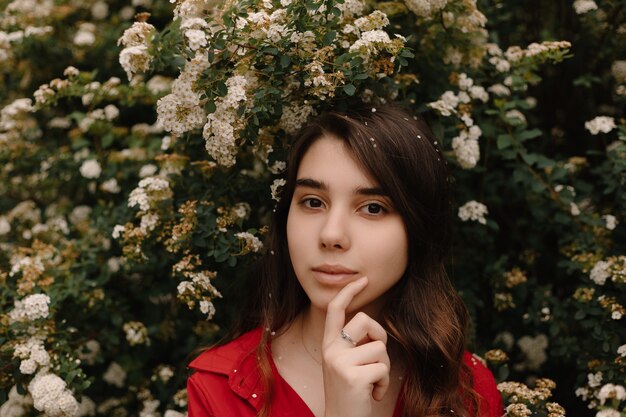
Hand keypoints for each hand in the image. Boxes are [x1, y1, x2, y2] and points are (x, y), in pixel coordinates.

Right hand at [322, 277, 390, 416]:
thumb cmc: (349, 393)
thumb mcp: (344, 364)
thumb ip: (352, 344)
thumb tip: (371, 325)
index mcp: (329, 344)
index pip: (336, 309)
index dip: (349, 292)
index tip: (362, 280)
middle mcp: (331, 350)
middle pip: (365, 320)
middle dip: (380, 336)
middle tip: (376, 358)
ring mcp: (340, 363)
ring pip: (380, 348)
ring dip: (383, 368)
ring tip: (371, 383)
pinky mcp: (353, 377)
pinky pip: (383, 369)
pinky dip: (384, 384)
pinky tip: (372, 394)